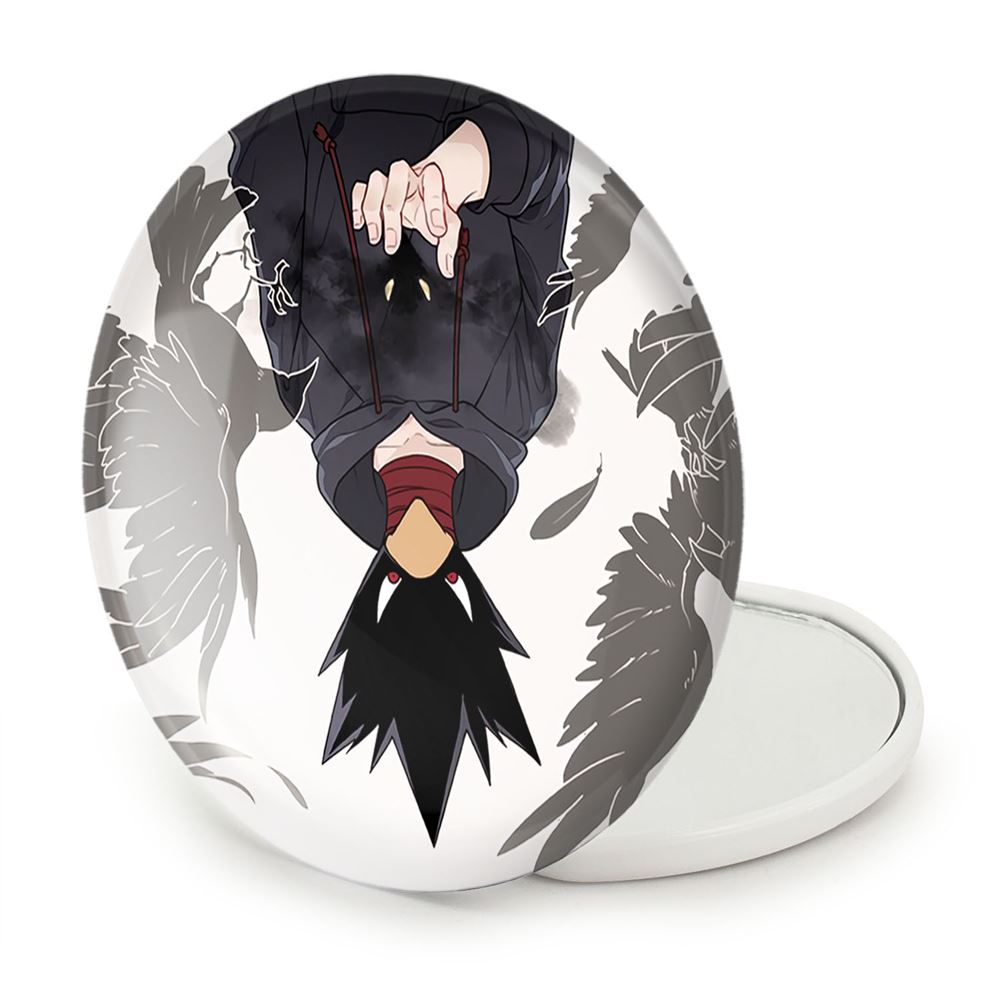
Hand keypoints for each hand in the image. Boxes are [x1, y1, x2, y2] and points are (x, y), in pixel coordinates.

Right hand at [352, 121, 489, 277]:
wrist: (422, 200)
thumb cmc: (432, 211)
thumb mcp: (447, 226)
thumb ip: (449, 244)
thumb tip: (447, 268)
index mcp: (429, 180)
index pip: (432, 182)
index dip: (434, 207)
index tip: (437, 231)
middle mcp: (408, 177)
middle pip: (398, 178)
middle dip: (395, 214)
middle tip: (393, 243)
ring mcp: (389, 182)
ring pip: (376, 182)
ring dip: (373, 213)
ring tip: (376, 238)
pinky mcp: (374, 190)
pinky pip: (360, 191)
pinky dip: (357, 207)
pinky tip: (360, 224)